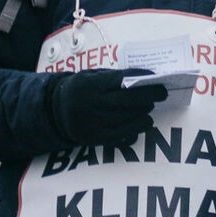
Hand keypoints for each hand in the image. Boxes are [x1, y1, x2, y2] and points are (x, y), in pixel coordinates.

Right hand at [48, 68, 168, 145]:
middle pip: (127, 101)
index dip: (142, 78)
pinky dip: (137, 127)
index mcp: (88, 85)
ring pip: (128, 119)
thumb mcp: (91, 77)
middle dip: (149, 96)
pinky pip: (123, 135)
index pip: (121, 80)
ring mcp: (91, 124)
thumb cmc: (80, 90)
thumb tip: (145, 78)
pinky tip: (144, 121)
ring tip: (150, 106)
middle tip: (162, 93)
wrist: (53, 111)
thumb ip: (114, 78)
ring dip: (144, 112)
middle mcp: (89, 105)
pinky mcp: (94, 139)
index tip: (156, 77)